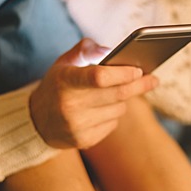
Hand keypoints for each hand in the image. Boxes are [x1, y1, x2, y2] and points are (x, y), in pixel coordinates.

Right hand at [30, 39, 159, 149]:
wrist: (36, 121)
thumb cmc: (57, 86)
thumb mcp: (64, 63)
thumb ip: (86, 50)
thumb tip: (111, 51)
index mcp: (64, 81)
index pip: (99, 77)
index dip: (122, 73)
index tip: (139, 70)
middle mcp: (69, 105)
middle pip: (116, 95)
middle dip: (138, 85)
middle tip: (153, 79)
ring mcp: (76, 126)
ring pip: (118, 110)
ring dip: (122, 100)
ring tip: (113, 94)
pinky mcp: (83, 141)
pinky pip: (112, 124)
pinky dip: (113, 115)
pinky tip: (101, 110)